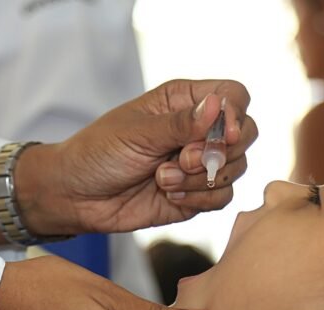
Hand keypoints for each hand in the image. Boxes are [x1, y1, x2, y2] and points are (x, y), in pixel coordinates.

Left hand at [15, 79, 257, 235]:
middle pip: (246, 133)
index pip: (234, 96)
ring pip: (236, 168)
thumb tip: (218, 105)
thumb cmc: (98, 153)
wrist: (76, 196)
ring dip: (202, 178)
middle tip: (185, 158)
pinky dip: (200, 198)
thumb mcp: (138, 132)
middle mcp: (198, 130)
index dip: (236, 115)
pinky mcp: (197, 194)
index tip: (223, 134)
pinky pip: (222, 197)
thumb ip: (181, 124)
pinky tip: (170, 194)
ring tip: (163, 178)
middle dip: (220, 151)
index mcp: (185, 101)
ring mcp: (200, 164)